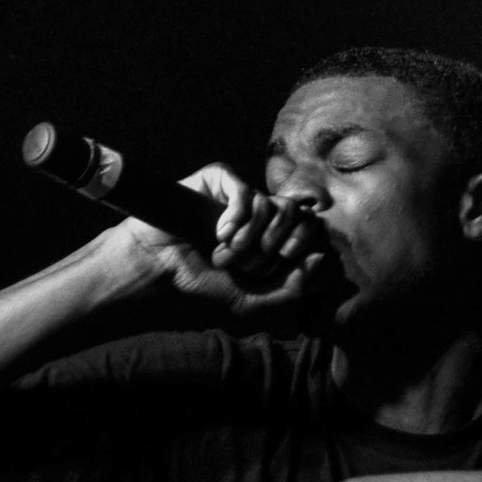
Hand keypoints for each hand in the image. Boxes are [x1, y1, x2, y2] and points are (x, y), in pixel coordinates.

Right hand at [114, 162, 333, 319]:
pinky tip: (218, 234)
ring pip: (270, 205)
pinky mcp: (221, 180)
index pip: (309, 228)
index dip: (298, 246)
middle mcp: (262, 214)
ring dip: (249, 239)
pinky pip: (246, 191)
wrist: (160, 269)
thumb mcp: (253, 300)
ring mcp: (242, 195)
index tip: (277, 264)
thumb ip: (292, 288)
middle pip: (295, 215)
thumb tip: (321, 257)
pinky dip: (236, 218)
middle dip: (272, 246)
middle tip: (246, 265)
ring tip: (224, 254)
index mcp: (274, 237)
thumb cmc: (203, 284)